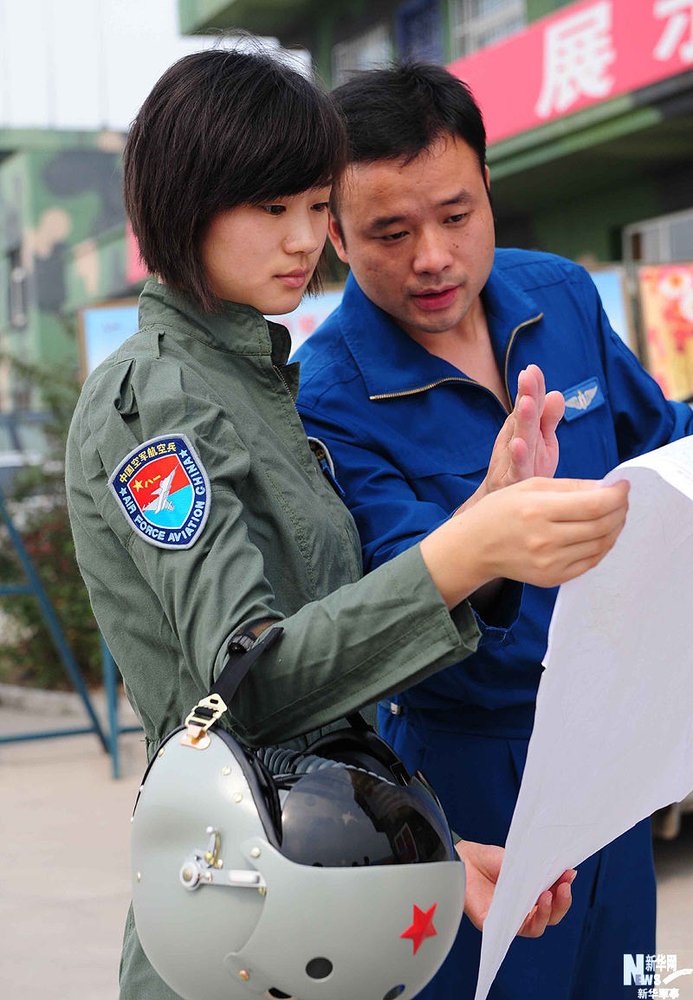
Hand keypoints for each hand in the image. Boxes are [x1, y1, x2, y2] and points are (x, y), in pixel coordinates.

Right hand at [421, 477, 629, 607]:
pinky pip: (590, 562)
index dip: (617, 495)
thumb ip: (571, 487)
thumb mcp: (530, 487)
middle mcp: (545, 539)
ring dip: (615, 527)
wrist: (475, 547)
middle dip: (620, 509)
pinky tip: (600, 533)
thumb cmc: (500, 511)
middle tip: (622, 499)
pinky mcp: (552, 578)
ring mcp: (550, 562)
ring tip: (614, 515)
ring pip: (601, 545)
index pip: (595, 505)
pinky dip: (602, 546)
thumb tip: (607, 488)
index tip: (623, 485)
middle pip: (602, 525)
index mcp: (539, 510)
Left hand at [455, 840, 575, 935]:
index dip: (563, 892)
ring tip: (547, 896)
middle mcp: (520, 911)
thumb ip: (541, 869)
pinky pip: (509, 930)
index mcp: (530, 897)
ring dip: (546, 914)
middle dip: (560, 905)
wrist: (462, 857)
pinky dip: (521, 921)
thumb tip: (568, 871)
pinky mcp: (491, 924)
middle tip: (563, 888)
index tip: (569, 876)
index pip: (553, 901)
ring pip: (534, 927)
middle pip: (548, 918)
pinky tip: (527, 908)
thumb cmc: (488, 860)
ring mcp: (507, 919)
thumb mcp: (519, 861)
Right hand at [459, 367, 564, 518]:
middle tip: (528, 376)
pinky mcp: (513, 483)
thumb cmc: (523, 470)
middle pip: (523, 418)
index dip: (532, 388)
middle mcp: (515, 444)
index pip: (529, 406)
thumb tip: (557, 394)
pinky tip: (518, 444)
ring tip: (525, 403)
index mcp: (523, 431)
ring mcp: (512, 464)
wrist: (501, 512)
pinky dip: (517, 457)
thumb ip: (547, 419)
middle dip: (526, 397)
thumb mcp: (538, 443)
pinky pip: (516, 469)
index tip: (533, 369)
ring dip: (522, 421)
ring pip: (519, 440)